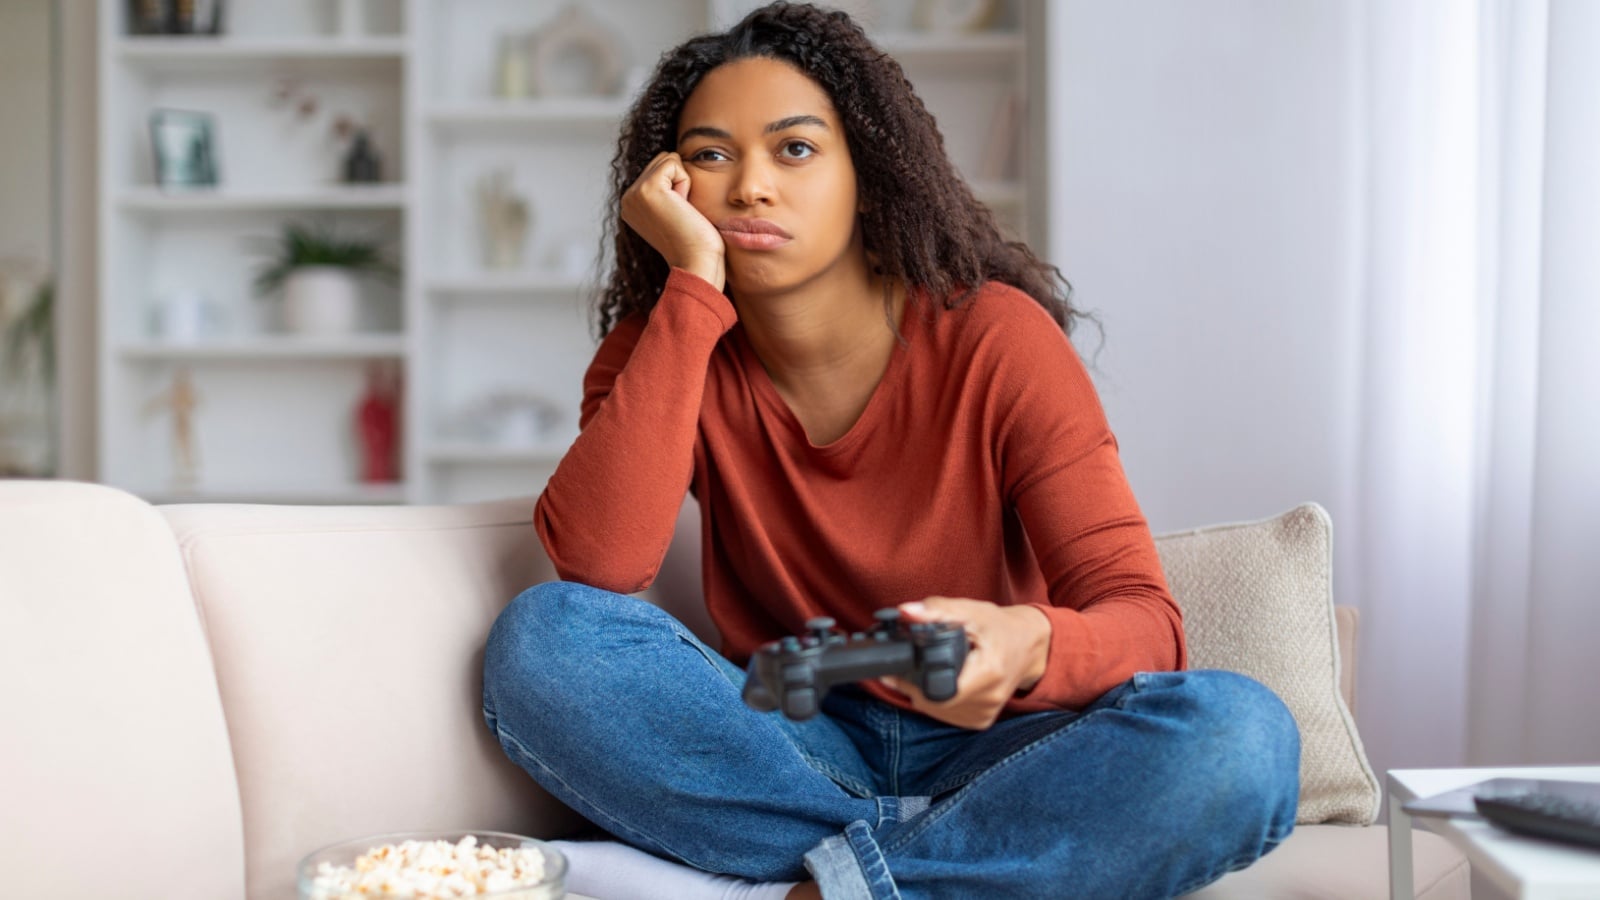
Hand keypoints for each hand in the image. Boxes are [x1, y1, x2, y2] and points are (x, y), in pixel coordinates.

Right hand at [620, 151, 725, 290]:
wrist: (696, 262)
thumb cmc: (695, 242)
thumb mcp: (673, 212)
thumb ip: (665, 191)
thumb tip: (673, 163)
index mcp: (631, 204)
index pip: (659, 169)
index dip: (677, 186)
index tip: (676, 216)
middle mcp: (627, 198)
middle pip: (662, 160)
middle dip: (679, 181)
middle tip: (680, 213)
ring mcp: (634, 193)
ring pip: (668, 160)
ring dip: (682, 182)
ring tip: (680, 211)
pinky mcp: (648, 189)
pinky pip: (674, 163)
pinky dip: (685, 183)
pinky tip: (682, 207)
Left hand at [879, 597, 1051, 729]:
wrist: (1029, 646)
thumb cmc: (1001, 627)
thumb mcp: (971, 612)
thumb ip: (937, 611)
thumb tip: (905, 611)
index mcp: (988, 673)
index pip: (938, 689)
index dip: (912, 681)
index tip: (899, 667)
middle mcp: (989, 699)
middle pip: (933, 703)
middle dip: (912, 686)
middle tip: (905, 667)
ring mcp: (985, 714)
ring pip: (937, 713)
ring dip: (922, 695)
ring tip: (924, 671)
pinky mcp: (981, 721)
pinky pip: (948, 717)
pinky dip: (937, 702)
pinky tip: (939, 684)